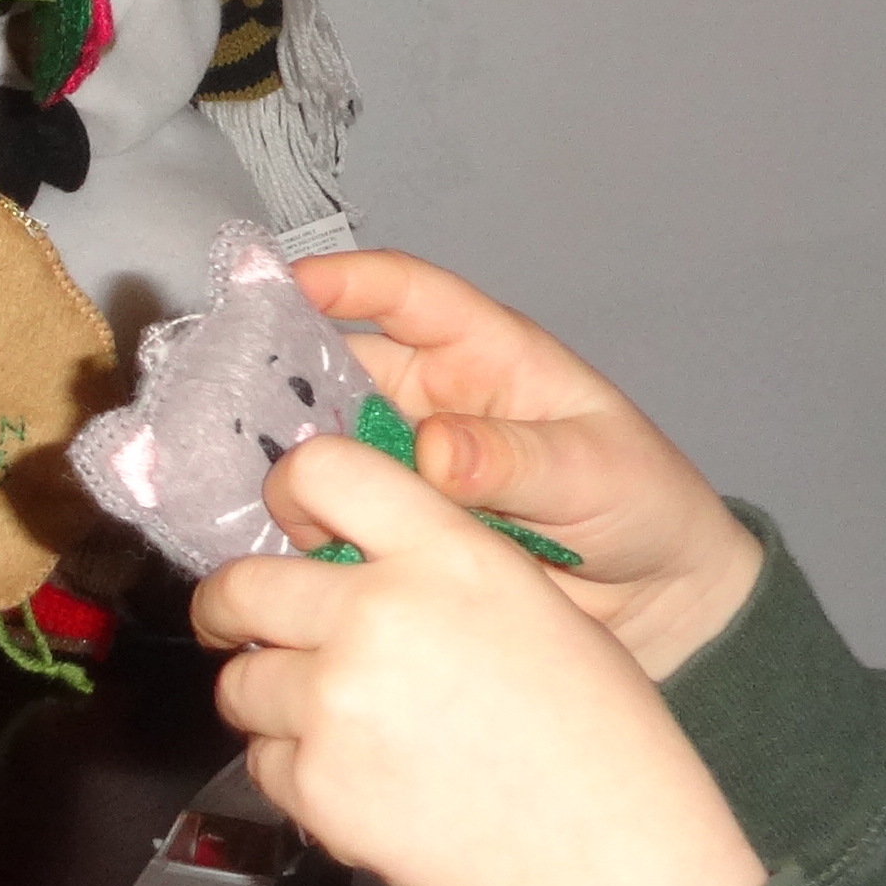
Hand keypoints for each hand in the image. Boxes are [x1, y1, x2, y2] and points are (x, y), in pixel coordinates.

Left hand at [202, 436, 765, 885]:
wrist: (600, 856)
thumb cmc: (593, 736)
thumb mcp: (533, 605)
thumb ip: (434, 568)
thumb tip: (348, 560)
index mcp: (444, 555)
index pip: (321, 470)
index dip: (292, 491)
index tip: (288, 523)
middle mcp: (377, 614)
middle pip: (242, 586)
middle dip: (227, 609)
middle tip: (236, 625)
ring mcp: (337, 701)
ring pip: (241, 683)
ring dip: (267, 699)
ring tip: (327, 722)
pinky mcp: (317, 783)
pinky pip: (264, 762)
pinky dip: (295, 771)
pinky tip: (357, 780)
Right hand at [293, 251, 762, 679]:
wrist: (659, 606)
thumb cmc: (643, 506)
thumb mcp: (589, 470)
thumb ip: (512, 460)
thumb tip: (436, 448)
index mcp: (485, 357)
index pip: (405, 295)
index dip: (344, 280)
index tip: (281, 281)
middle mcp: (434, 403)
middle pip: (338, 369)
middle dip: (281, 378)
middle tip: (225, 400)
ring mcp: (410, 469)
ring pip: (326, 447)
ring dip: (287, 462)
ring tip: (246, 482)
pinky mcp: (400, 531)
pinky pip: (337, 517)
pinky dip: (302, 527)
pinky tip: (272, 542)